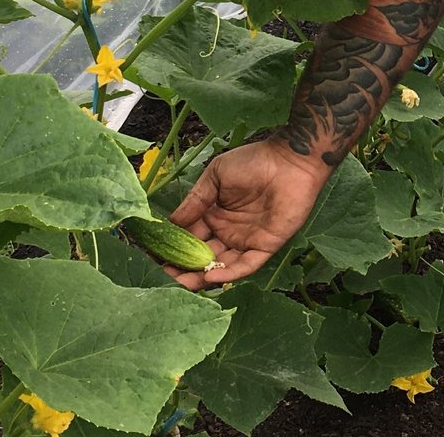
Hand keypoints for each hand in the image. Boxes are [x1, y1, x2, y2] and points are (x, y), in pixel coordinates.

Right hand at [166, 139, 333, 288]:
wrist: (290, 160)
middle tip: (163, 278)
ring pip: (220, 266)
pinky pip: (245, 265)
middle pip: (202, 257)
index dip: (173, 248)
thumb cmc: (253, 162)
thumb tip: (171, 222)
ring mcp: (245, 241)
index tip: (153, 258)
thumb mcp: (216, 176)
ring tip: (180, 283)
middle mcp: (227, 232)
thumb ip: (195, 200)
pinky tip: (210, 276)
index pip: (189, 238)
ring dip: (201, 276)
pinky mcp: (265, 247)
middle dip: (183, 269)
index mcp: (213, 215)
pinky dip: (229, 273)